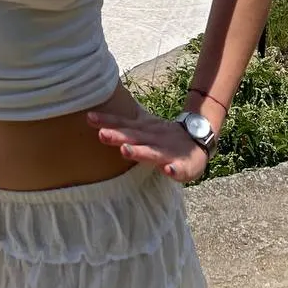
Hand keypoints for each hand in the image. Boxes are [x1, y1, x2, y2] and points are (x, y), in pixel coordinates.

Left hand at [86, 106, 210, 184]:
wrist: (198, 139)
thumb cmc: (162, 136)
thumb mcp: (143, 126)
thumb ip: (123, 124)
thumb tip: (93, 116)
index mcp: (143, 129)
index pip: (122, 123)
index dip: (107, 120)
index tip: (89, 117)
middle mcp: (153, 138)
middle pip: (134, 136)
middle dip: (118, 135)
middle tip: (102, 134)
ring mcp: (168, 151)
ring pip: (152, 152)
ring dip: (140, 151)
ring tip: (126, 151)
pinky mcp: (184, 165)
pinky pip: (179, 169)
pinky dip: (174, 170)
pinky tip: (168, 171)